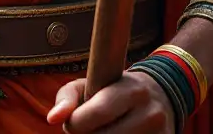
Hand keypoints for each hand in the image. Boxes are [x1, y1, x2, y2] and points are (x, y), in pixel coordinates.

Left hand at [48, 72, 174, 131]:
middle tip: (88, 129)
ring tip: (104, 131)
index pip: (96, 113)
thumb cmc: (113, 90)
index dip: (76, 123)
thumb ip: (67, 97)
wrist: (160, 96)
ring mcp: (159, 133)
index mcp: (130, 90)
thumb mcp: (91, 83)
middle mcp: (149, 113)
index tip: (74, 122)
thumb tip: (52, 118)